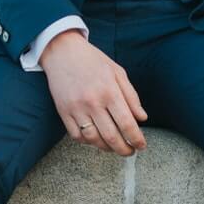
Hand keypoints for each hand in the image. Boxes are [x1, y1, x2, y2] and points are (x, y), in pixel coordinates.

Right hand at [41, 29, 147, 155]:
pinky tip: (96, 139)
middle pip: (111, 136)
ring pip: (94, 140)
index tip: (141, 146)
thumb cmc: (93, 61)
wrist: (62, 51)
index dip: (136, 139)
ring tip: (115, 147)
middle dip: (124, 149)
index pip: (127, 123)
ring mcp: (76, 108)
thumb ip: (131, 96)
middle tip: (130, 152)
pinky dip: (88, 142)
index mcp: (109, 91)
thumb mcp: (118, 72)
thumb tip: (142, 118)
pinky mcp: (63, 112)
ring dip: (107, 148)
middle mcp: (92, 102)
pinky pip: (77, 136)